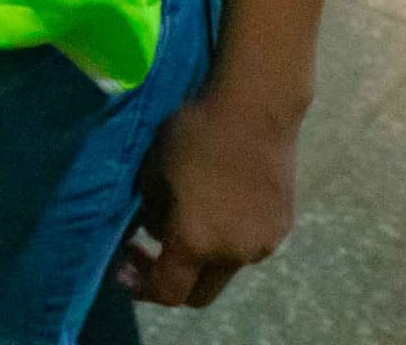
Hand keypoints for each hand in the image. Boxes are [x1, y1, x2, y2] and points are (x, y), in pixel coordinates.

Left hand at [114, 90, 301, 307]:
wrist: (256, 110)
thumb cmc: (194, 134)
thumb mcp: (152, 171)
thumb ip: (150, 213)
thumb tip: (154, 233)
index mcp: (197, 243)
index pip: (168, 291)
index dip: (141, 288)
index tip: (123, 272)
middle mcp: (234, 254)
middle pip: (199, 294)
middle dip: (169, 282)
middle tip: (145, 253)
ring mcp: (264, 244)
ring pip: (224, 269)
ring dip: (200, 259)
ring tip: (182, 222)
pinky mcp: (282, 227)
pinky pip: (247, 247)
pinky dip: (225, 241)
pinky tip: (216, 207)